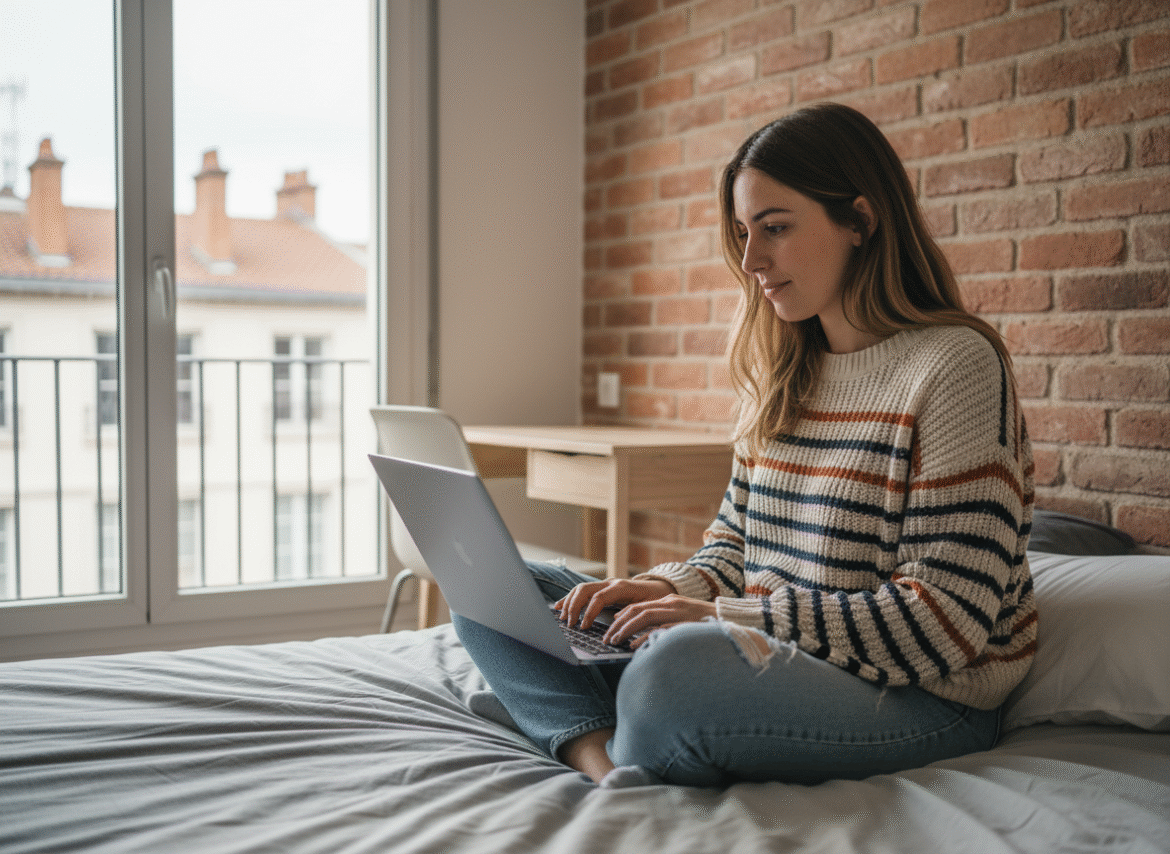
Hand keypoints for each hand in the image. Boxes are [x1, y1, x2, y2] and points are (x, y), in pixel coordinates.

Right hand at [554, 577, 674, 634]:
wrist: (663, 588)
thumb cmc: (658, 600)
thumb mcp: (651, 609)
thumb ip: (637, 615)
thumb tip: (620, 625)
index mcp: (622, 587)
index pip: (599, 597)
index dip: (589, 612)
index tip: (584, 627)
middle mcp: (611, 583)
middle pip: (585, 589)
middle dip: (574, 606)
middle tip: (569, 624)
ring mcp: (606, 584)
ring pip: (581, 589)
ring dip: (569, 603)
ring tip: (563, 618)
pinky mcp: (602, 588)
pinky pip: (582, 591)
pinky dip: (569, 599)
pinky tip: (559, 607)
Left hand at [601, 595, 716, 648]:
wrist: (735, 622)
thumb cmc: (707, 625)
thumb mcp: (683, 618)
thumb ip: (665, 622)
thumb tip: (644, 636)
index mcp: (670, 601)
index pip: (639, 605)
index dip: (622, 615)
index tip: (611, 626)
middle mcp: (671, 604)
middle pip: (637, 610)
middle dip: (618, 624)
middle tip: (607, 638)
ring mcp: (678, 613)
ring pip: (644, 617)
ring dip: (626, 629)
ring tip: (615, 641)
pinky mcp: (684, 624)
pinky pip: (659, 630)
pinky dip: (645, 637)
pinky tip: (634, 646)